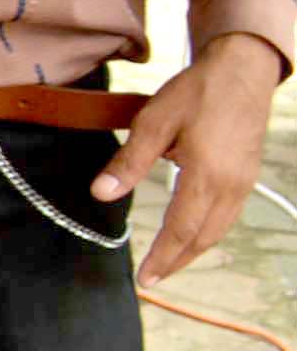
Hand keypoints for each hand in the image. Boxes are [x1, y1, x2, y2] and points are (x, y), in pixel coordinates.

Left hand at [95, 32, 287, 284]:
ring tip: (169, 263)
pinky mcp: (248, 175)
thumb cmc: (196, 93)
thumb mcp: (153, 123)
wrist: (242, 70)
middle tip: (153, 280)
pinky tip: (193, 234)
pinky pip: (228, 215)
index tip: (146, 279)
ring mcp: (244, 181)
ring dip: (193, 250)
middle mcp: (231, 185)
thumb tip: (101, 194)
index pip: (181, 229)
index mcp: (206, 175)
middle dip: (177, 261)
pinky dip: (208, 232)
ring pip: (219, 229)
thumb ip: (129, 162)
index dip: (163, 257)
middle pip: (203, 237)